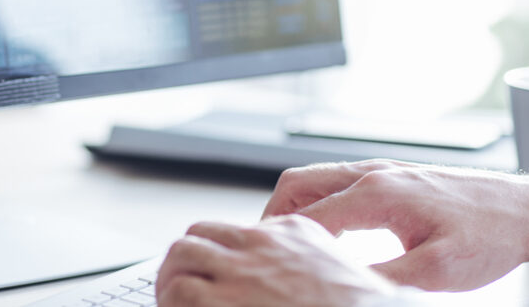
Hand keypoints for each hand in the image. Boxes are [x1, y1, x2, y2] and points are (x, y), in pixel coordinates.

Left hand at [155, 215, 396, 306]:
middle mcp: (261, 246)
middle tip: (176, 288)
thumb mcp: (332, 267)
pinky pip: (180, 294)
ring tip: (170, 303)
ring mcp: (241, 274)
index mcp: (288, 234)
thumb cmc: (358, 305)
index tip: (205, 273)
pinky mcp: (222, 303)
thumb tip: (277, 268)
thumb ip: (300, 257)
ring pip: (180, 258)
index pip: (229, 229)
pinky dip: (170, 305)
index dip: (209, 252)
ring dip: (170, 282)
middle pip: (196, 237)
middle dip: (181, 261)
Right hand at [263, 159, 528, 290]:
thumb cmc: (489, 235)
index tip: (270, 264)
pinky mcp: (392, 176)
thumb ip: (382, 278)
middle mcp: (374, 173)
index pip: (308, 214)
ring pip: (315, 179)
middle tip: (268, 249)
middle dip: (274, 215)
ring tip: (290, 243)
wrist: (526, 209)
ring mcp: (382, 170)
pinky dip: (318, 203)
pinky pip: (337, 182)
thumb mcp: (436, 271)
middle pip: (298, 184)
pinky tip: (327, 233)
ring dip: (295, 206)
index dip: (283, 241)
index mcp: (379, 193)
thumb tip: (343, 288)